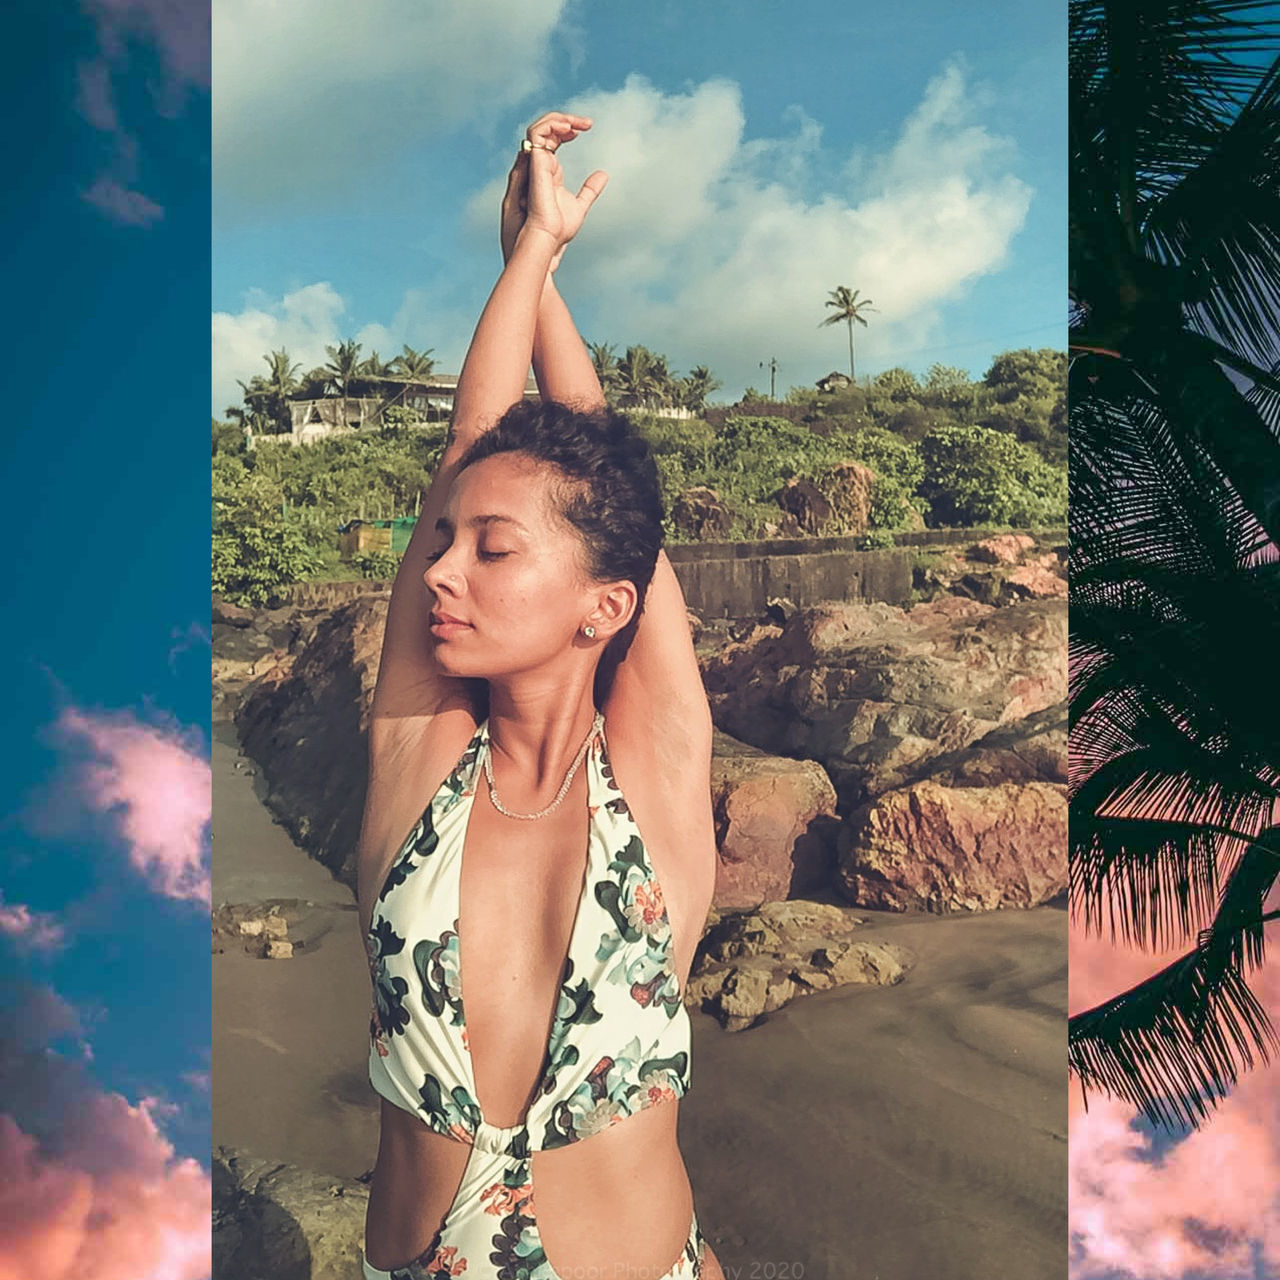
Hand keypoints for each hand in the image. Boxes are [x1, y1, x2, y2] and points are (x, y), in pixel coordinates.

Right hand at [501, 111, 606, 268]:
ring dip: (560, 118)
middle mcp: (538, 164)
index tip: (587, 128)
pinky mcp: (533, 162)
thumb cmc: (559, 229)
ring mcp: (534, 162)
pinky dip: (552, 125)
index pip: (553, 139)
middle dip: (566, 120)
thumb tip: (603, 174)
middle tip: (588, 124)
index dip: (567, 129)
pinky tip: (570, 130)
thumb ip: (590, 189)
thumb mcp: (580, 205)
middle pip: (547, 129)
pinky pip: (536, 133)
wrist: (549, 239)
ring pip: (539, 127)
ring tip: (580, 124)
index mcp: (547, 170)